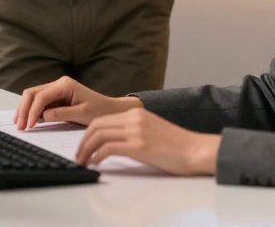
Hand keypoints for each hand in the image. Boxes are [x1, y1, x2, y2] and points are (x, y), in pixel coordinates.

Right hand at [13, 76, 141, 129]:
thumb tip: (44, 116)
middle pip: (32, 93)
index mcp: (65, 85)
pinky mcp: (56, 97)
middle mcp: (59, 84)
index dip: (32, 111)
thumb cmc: (99, 110)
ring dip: (25, 109)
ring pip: (33, 96)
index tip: (29, 125)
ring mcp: (56, 89)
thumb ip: (62, 114)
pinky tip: (28, 120)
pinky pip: (39, 102)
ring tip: (20, 124)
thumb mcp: (82, 114)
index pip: (41, 96)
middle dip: (24, 109)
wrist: (110, 109)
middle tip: (20, 126)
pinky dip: (32, 111)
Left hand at [75, 107, 219, 174]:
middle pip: (97, 125)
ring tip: (83, 162)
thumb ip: (133, 130)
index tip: (83, 147)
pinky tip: (95, 163)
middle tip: (79, 156)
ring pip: (99, 135)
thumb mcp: (152, 130)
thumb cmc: (177, 146)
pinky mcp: (140, 145)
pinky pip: (109, 147)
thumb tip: (113, 142)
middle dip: (83, 142)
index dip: (87, 134)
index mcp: (136, 112)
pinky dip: (97, 156)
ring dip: (87, 150)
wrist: (196, 150)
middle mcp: (134, 117)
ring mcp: (137, 130)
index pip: (102, 119)